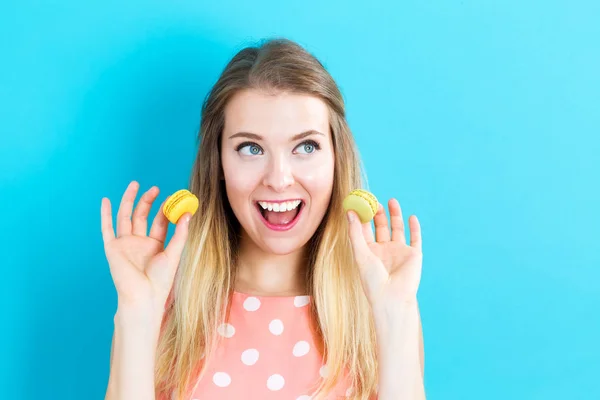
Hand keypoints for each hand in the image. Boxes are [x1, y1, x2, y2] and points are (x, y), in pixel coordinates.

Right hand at [100, 181, 190, 320]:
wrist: (143, 295)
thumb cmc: (160, 280)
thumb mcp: (174, 254)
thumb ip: (180, 234)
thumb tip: (188, 214)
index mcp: (155, 244)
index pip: (160, 221)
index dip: (165, 209)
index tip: (173, 197)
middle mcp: (139, 242)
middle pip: (142, 215)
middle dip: (147, 201)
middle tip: (155, 188)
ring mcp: (125, 244)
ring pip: (126, 217)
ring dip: (129, 200)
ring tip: (135, 184)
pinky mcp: (113, 248)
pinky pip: (107, 228)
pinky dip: (105, 214)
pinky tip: (106, 200)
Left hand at [347, 198, 422, 308]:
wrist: (392, 298)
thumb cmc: (372, 280)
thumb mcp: (361, 254)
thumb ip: (355, 233)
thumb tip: (349, 212)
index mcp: (369, 252)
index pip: (365, 230)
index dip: (363, 216)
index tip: (360, 202)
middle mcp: (384, 250)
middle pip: (381, 227)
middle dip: (378, 213)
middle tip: (375, 200)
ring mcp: (399, 252)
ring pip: (397, 229)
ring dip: (395, 215)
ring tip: (391, 201)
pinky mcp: (413, 255)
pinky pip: (415, 238)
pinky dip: (414, 228)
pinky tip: (411, 217)